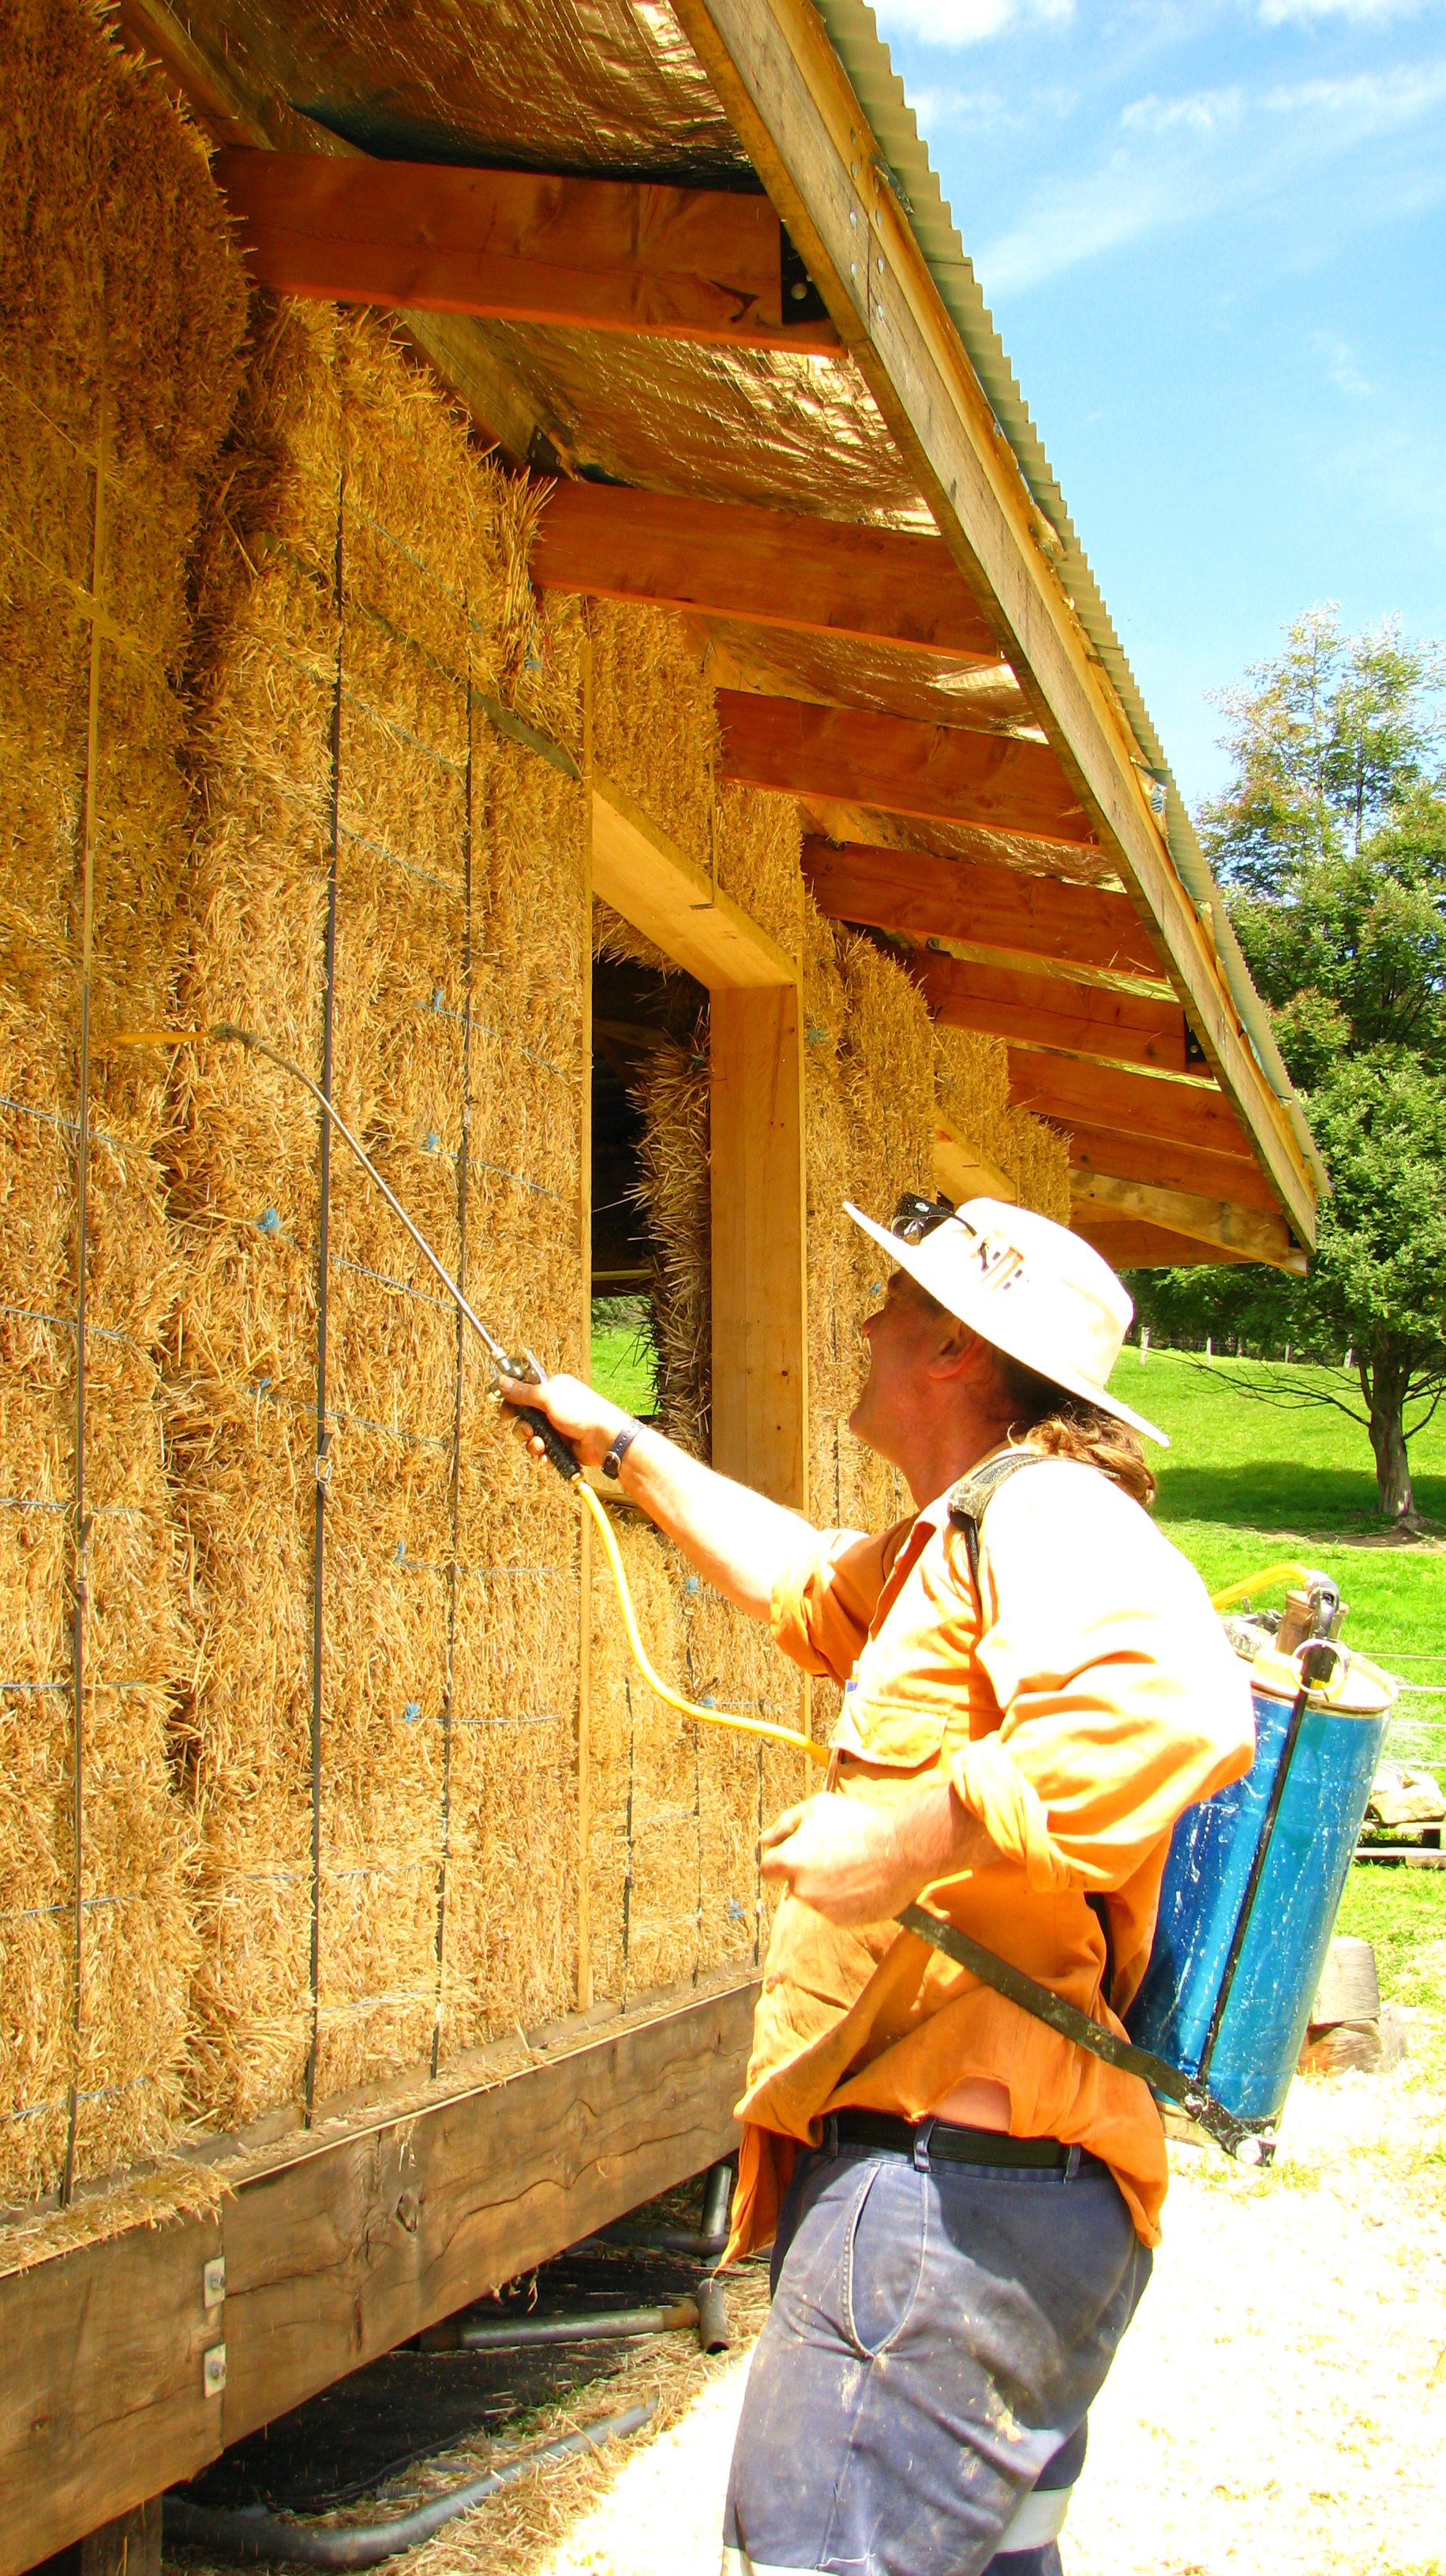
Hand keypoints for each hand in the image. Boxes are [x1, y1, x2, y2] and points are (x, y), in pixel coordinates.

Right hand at [497, 1371, 630, 1470]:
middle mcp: (552, 1406)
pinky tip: (546, 1455)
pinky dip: (541, 1453)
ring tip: (540, 1445)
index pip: (523, 1391)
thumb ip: (524, 1391)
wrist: (604, 1439)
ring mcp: (556, 1426)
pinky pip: (541, 1449)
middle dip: (522, 1426)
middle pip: (524, 1416)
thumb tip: (501, 1381)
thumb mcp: (548, 1397)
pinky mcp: (560, 1443)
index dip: (511, 1401)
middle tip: (527, 1429)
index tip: (504, 1409)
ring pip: (531, 1435)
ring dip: (532, 1442)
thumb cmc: (581, 1411)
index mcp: (551, 1389)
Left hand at [759, 1783, 985, 1929]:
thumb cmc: (860, 1822)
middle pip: (794, 1883)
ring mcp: (823, 1909)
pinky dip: (846, 1898)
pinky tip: (864, 1880)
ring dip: (828, 1885)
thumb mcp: (818, 1807)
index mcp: (791, 1861)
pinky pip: (837, 1909)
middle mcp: (802, 1890)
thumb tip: (763, 1840)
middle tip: (835, 1854)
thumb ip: (785, 1823)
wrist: (903, 1850)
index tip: (796, 1853)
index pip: (767, 1869)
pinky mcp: (844, 1921)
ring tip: (855, 1865)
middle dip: (807, 1872)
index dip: (780, 1860)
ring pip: (816, 1897)